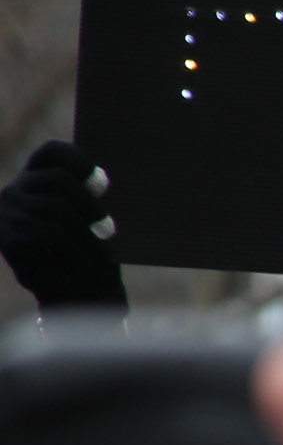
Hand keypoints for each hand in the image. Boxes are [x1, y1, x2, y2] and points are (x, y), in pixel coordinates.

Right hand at [0, 139, 124, 312]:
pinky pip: (48, 234)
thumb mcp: (93, 219)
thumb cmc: (90, 250)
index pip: (52, 153)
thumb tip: (102, 184)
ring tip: (105, 249)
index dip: (78, 160)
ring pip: (56, 208)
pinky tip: (88, 263)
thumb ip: (93, 198)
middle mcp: (17, 190)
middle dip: (89, 204)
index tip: (104, 184)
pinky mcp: (8, 237)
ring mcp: (8, 212)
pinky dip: (75, 250)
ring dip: (86, 233)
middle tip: (110, 228)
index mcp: (39, 179)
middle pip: (58, 180)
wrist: (75, 291)